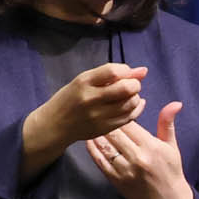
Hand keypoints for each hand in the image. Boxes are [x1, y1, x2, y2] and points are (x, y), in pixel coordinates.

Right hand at [21, 64, 146, 175]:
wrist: (55, 124)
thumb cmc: (71, 98)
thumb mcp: (84, 80)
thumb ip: (111, 74)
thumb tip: (143, 71)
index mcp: (84, 82)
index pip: (114, 71)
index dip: (126, 70)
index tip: (124, 73)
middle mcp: (91, 99)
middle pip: (126, 88)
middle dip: (134, 84)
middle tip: (131, 85)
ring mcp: (99, 116)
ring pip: (130, 104)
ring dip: (135, 97)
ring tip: (129, 95)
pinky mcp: (105, 128)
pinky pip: (129, 117)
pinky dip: (136, 109)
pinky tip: (133, 104)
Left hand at [87, 101, 192, 198]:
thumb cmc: (171, 170)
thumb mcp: (171, 146)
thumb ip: (167, 123)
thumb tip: (175, 102)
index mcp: (151, 146)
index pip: (129, 123)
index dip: (120, 114)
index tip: (114, 107)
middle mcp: (138, 158)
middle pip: (114, 132)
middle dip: (106, 122)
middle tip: (98, 113)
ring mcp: (125, 170)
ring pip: (105, 146)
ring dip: (96, 134)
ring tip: (91, 124)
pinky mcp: (117, 180)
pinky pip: (100, 161)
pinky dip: (93, 149)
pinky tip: (90, 141)